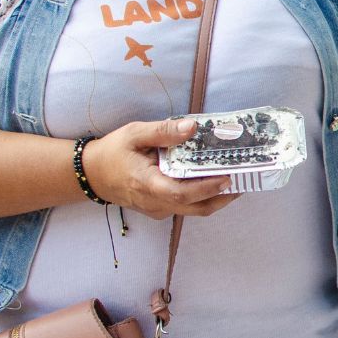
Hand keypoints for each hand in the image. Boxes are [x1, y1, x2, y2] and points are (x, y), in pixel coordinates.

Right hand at [83, 119, 242, 219]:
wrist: (92, 175)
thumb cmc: (113, 152)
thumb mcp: (134, 134)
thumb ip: (163, 131)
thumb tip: (192, 127)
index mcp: (147, 184)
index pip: (181, 193)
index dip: (206, 188)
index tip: (228, 178)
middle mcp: (155, 202)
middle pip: (196, 207)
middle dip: (223, 196)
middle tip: (245, 178)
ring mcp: (158, 210)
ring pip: (194, 210)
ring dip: (217, 197)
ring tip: (237, 178)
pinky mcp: (161, 209)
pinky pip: (187, 207)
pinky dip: (203, 196)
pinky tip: (213, 179)